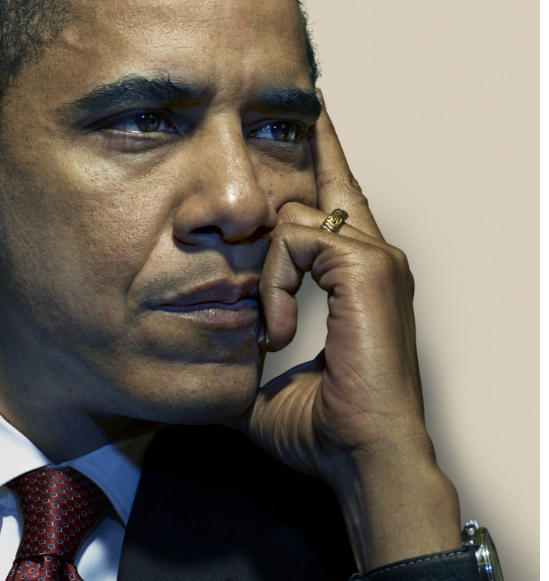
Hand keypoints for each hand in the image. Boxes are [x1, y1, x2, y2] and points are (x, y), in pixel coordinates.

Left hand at [233, 90, 433, 494]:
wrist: (362, 459)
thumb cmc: (325, 430)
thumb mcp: (266, 383)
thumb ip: (242, 354)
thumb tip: (205, 359)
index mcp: (359, 277)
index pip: (333, 198)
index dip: (318, 157)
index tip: (305, 121)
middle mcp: (373, 255)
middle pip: (315, 187)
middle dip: (284, 182)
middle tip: (272, 177)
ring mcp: (375, 257)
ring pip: (292, 216)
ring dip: (266, 272)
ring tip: (272, 330)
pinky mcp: (368, 266)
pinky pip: (295, 240)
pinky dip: (274, 283)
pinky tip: (278, 329)